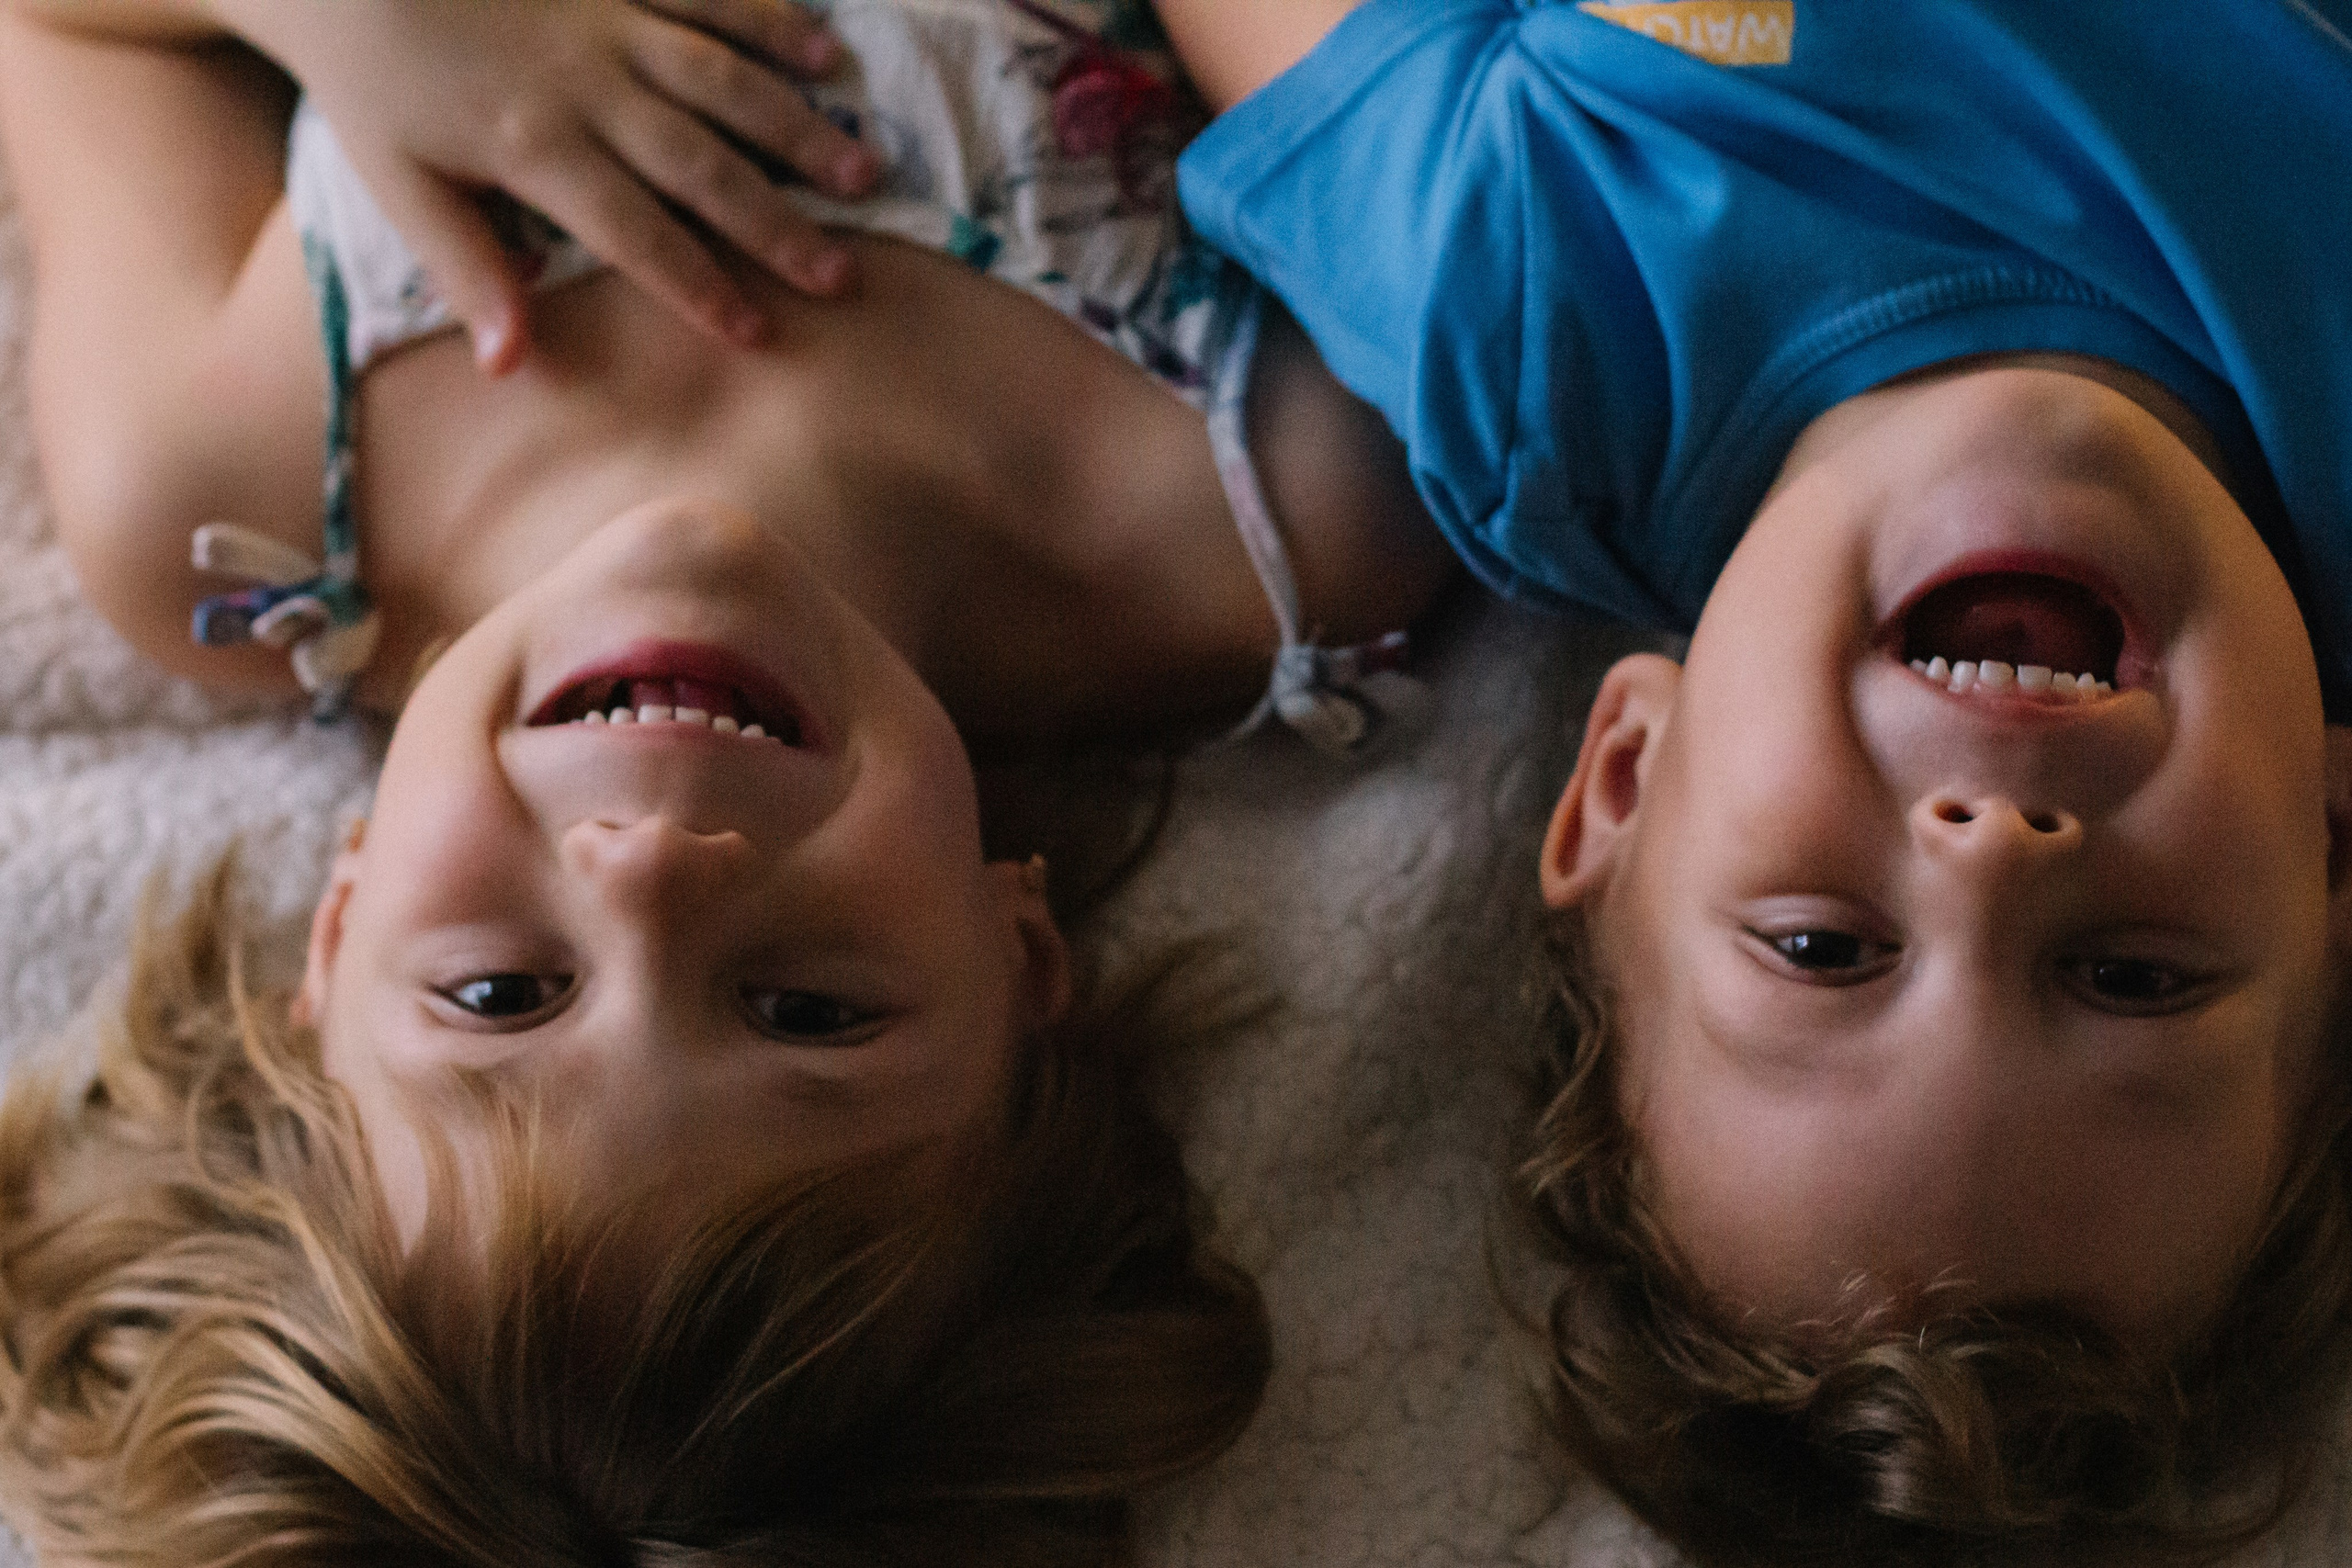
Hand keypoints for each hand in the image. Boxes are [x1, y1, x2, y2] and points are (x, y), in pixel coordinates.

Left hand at [227, 0, 882, 371]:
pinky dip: (772, 24)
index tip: (757, 334)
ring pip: (723, 81)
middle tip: (840, 276)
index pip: (634, 233)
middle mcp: (587, 87)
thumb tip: (513, 364)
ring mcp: (611, 25)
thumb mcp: (397, 188)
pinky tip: (827, 60)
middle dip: (775, 224)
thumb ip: (466, 271)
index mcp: (534, 148)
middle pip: (699, 165)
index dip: (698, 286)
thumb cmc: (374, 87)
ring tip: (863, 175)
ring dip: (797, 130)